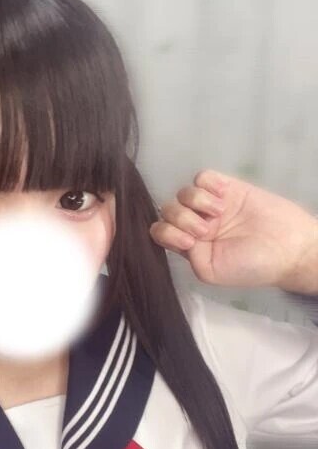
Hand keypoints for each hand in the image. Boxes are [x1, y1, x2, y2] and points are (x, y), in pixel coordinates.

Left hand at [149, 170, 317, 293]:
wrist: (288, 247)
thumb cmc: (250, 266)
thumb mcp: (211, 272)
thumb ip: (188, 255)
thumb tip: (179, 234)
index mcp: (189, 246)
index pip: (160, 231)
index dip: (167, 232)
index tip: (188, 242)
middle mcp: (195, 224)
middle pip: (168, 210)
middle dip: (183, 219)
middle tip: (207, 230)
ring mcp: (209, 205)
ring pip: (182, 193)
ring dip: (196, 202)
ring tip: (219, 213)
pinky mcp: (226, 188)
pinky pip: (202, 177)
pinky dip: (208, 184)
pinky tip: (223, 196)